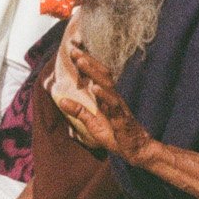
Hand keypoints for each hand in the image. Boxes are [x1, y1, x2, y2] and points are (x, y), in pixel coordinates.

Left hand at [58, 49, 158, 165]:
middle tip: (74, 49)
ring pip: (107, 85)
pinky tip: (95, 88)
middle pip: (102, 74)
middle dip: (88, 60)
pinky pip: (112, 105)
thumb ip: (79, 111)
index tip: (73, 49)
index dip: (86, 62)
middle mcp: (114, 97)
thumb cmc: (116, 135)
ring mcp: (118, 106)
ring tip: (82, 61)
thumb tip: (61, 100)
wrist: (137, 149)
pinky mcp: (121, 118)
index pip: (97, 75)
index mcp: (107, 97)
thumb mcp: (93, 123)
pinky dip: (103, 95)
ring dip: (94, 72)